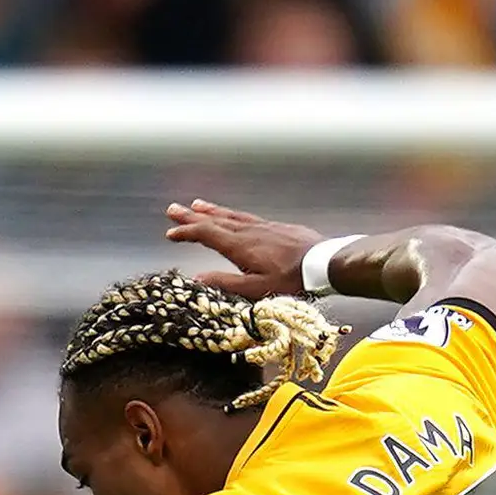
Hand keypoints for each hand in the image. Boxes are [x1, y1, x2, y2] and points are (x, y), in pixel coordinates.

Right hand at [164, 199, 328, 299]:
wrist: (324, 262)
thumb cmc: (291, 281)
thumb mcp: (257, 289)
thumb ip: (226, 283)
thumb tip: (198, 278)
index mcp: (240, 246)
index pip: (207, 234)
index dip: (187, 232)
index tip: (170, 233)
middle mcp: (248, 232)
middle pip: (215, 220)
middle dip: (192, 216)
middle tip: (173, 210)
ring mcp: (263, 226)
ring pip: (231, 215)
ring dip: (211, 211)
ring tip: (197, 205)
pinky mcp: (276, 227)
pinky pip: (246, 216)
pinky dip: (232, 213)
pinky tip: (232, 215)